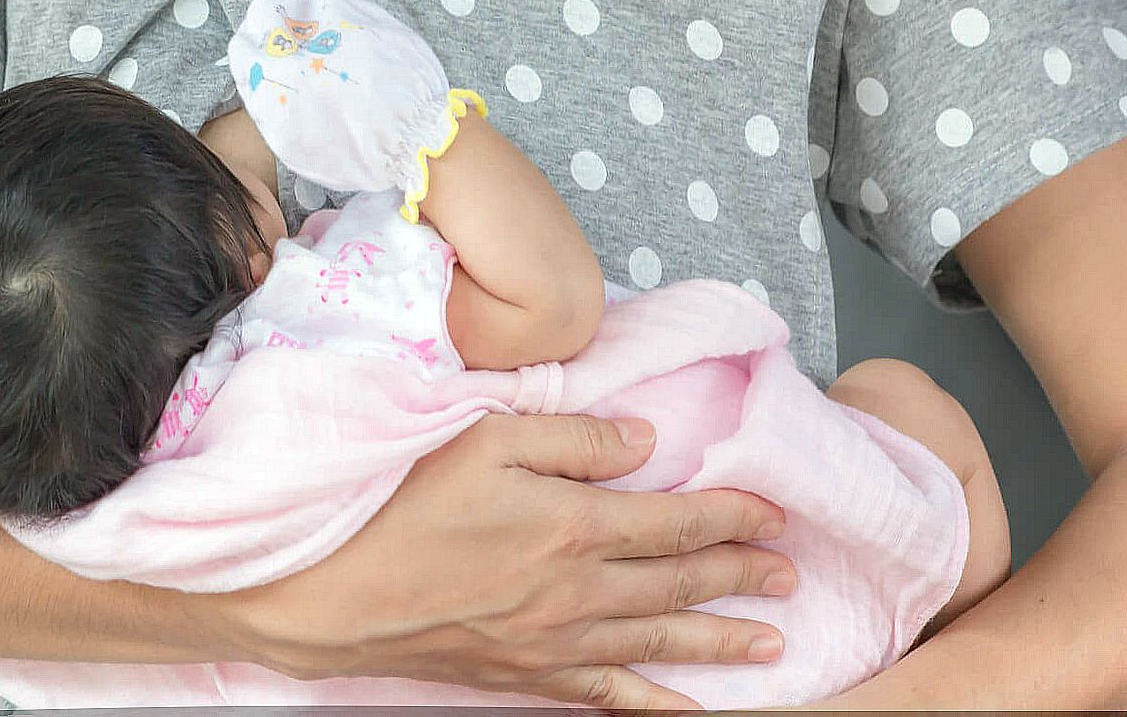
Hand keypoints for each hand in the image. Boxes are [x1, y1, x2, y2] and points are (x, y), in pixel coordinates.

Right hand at [211, 411, 799, 710]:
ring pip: (660, 644)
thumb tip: (643, 441)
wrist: (338, 592)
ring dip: (721, 640)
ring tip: (772, 641)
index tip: (774, 513)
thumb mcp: (483, 436)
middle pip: (680, 584)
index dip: (732, 516)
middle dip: (741, 575)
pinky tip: (692, 711)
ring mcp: (558, 643)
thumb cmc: (401, 503)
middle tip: (788, 574)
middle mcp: (579, 591)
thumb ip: (571, 436)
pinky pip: (612, 698)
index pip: (676, 519)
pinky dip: (658, 706)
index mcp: (573, 524)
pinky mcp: (530, 676)